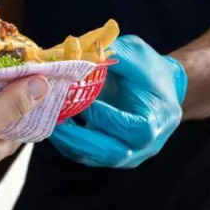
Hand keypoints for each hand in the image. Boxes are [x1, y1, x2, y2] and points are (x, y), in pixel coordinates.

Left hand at [48, 36, 186, 168]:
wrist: (160, 87)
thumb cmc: (149, 68)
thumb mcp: (135, 53)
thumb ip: (113, 54)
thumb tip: (79, 52)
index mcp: (157, 120)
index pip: (132, 127)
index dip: (106, 117)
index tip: (82, 102)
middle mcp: (145, 145)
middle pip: (112, 153)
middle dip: (80, 139)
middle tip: (55, 122)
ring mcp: (129, 155)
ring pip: (96, 158)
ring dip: (69, 143)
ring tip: (49, 124)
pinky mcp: (111, 156)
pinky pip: (88, 156)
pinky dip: (68, 144)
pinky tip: (53, 127)